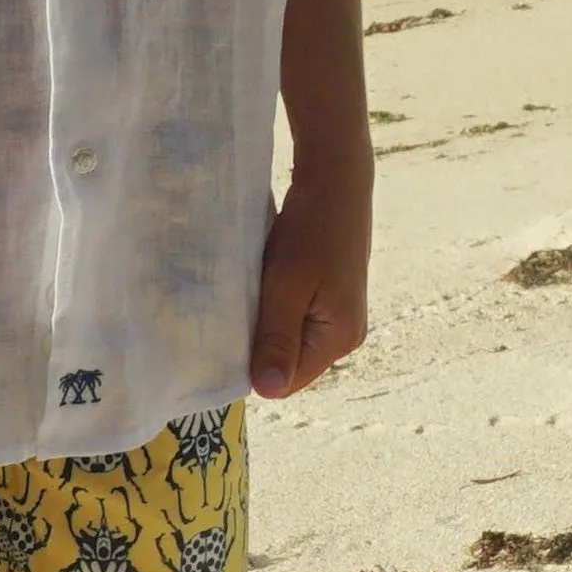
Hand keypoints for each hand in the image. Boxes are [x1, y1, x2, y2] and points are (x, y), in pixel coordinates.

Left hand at [251, 159, 371, 399]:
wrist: (337, 180)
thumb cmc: (312, 228)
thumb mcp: (287, 285)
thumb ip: (277, 338)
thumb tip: (268, 392)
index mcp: (338, 339)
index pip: (288, 380)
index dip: (255, 367)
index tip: (226, 341)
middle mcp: (344, 337)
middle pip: (290, 364)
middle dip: (260, 347)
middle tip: (230, 316)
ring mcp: (339, 319)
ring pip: (291, 341)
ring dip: (265, 326)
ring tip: (245, 300)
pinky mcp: (331, 300)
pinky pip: (296, 321)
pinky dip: (274, 310)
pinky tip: (262, 290)